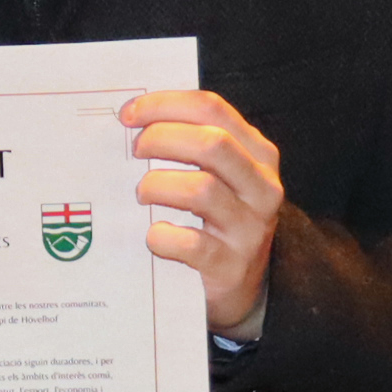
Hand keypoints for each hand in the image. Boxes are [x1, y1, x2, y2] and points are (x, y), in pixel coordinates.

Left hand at [122, 89, 284, 335]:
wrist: (240, 287)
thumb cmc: (214, 219)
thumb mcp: (216, 176)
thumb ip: (188, 145)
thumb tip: (130, 119)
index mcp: (258, 153)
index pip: (212, 109)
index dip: (165, 105)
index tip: (128, 114)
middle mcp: (262, 186)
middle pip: (211, 144)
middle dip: (161, 139)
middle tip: (134, 151)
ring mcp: (250, 228)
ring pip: (201, 190)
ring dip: (158, 186)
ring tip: (142, 195)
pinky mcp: (231, 266)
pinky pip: (192, 244)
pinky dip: (162, 236)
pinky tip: (153, 235)